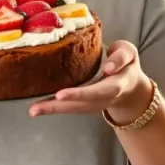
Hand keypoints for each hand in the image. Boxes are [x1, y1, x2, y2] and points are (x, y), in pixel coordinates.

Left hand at [28, 40, 152, 120]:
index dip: (79, 94)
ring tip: (33, 111)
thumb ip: (121, 57)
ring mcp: (93, 106)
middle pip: (79, 105)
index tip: (61, 94)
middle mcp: (102, 100)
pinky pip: (69, 108)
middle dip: (58, 106)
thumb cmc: (127, 66)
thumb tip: (108, 67)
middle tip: (36, 108)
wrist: (131, 89)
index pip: (97, 91)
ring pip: (72, 109)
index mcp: (115, 86)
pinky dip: (53, 109)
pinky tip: (37, 108)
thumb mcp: (129, 54)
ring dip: (51, 110)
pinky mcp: (84, 106)